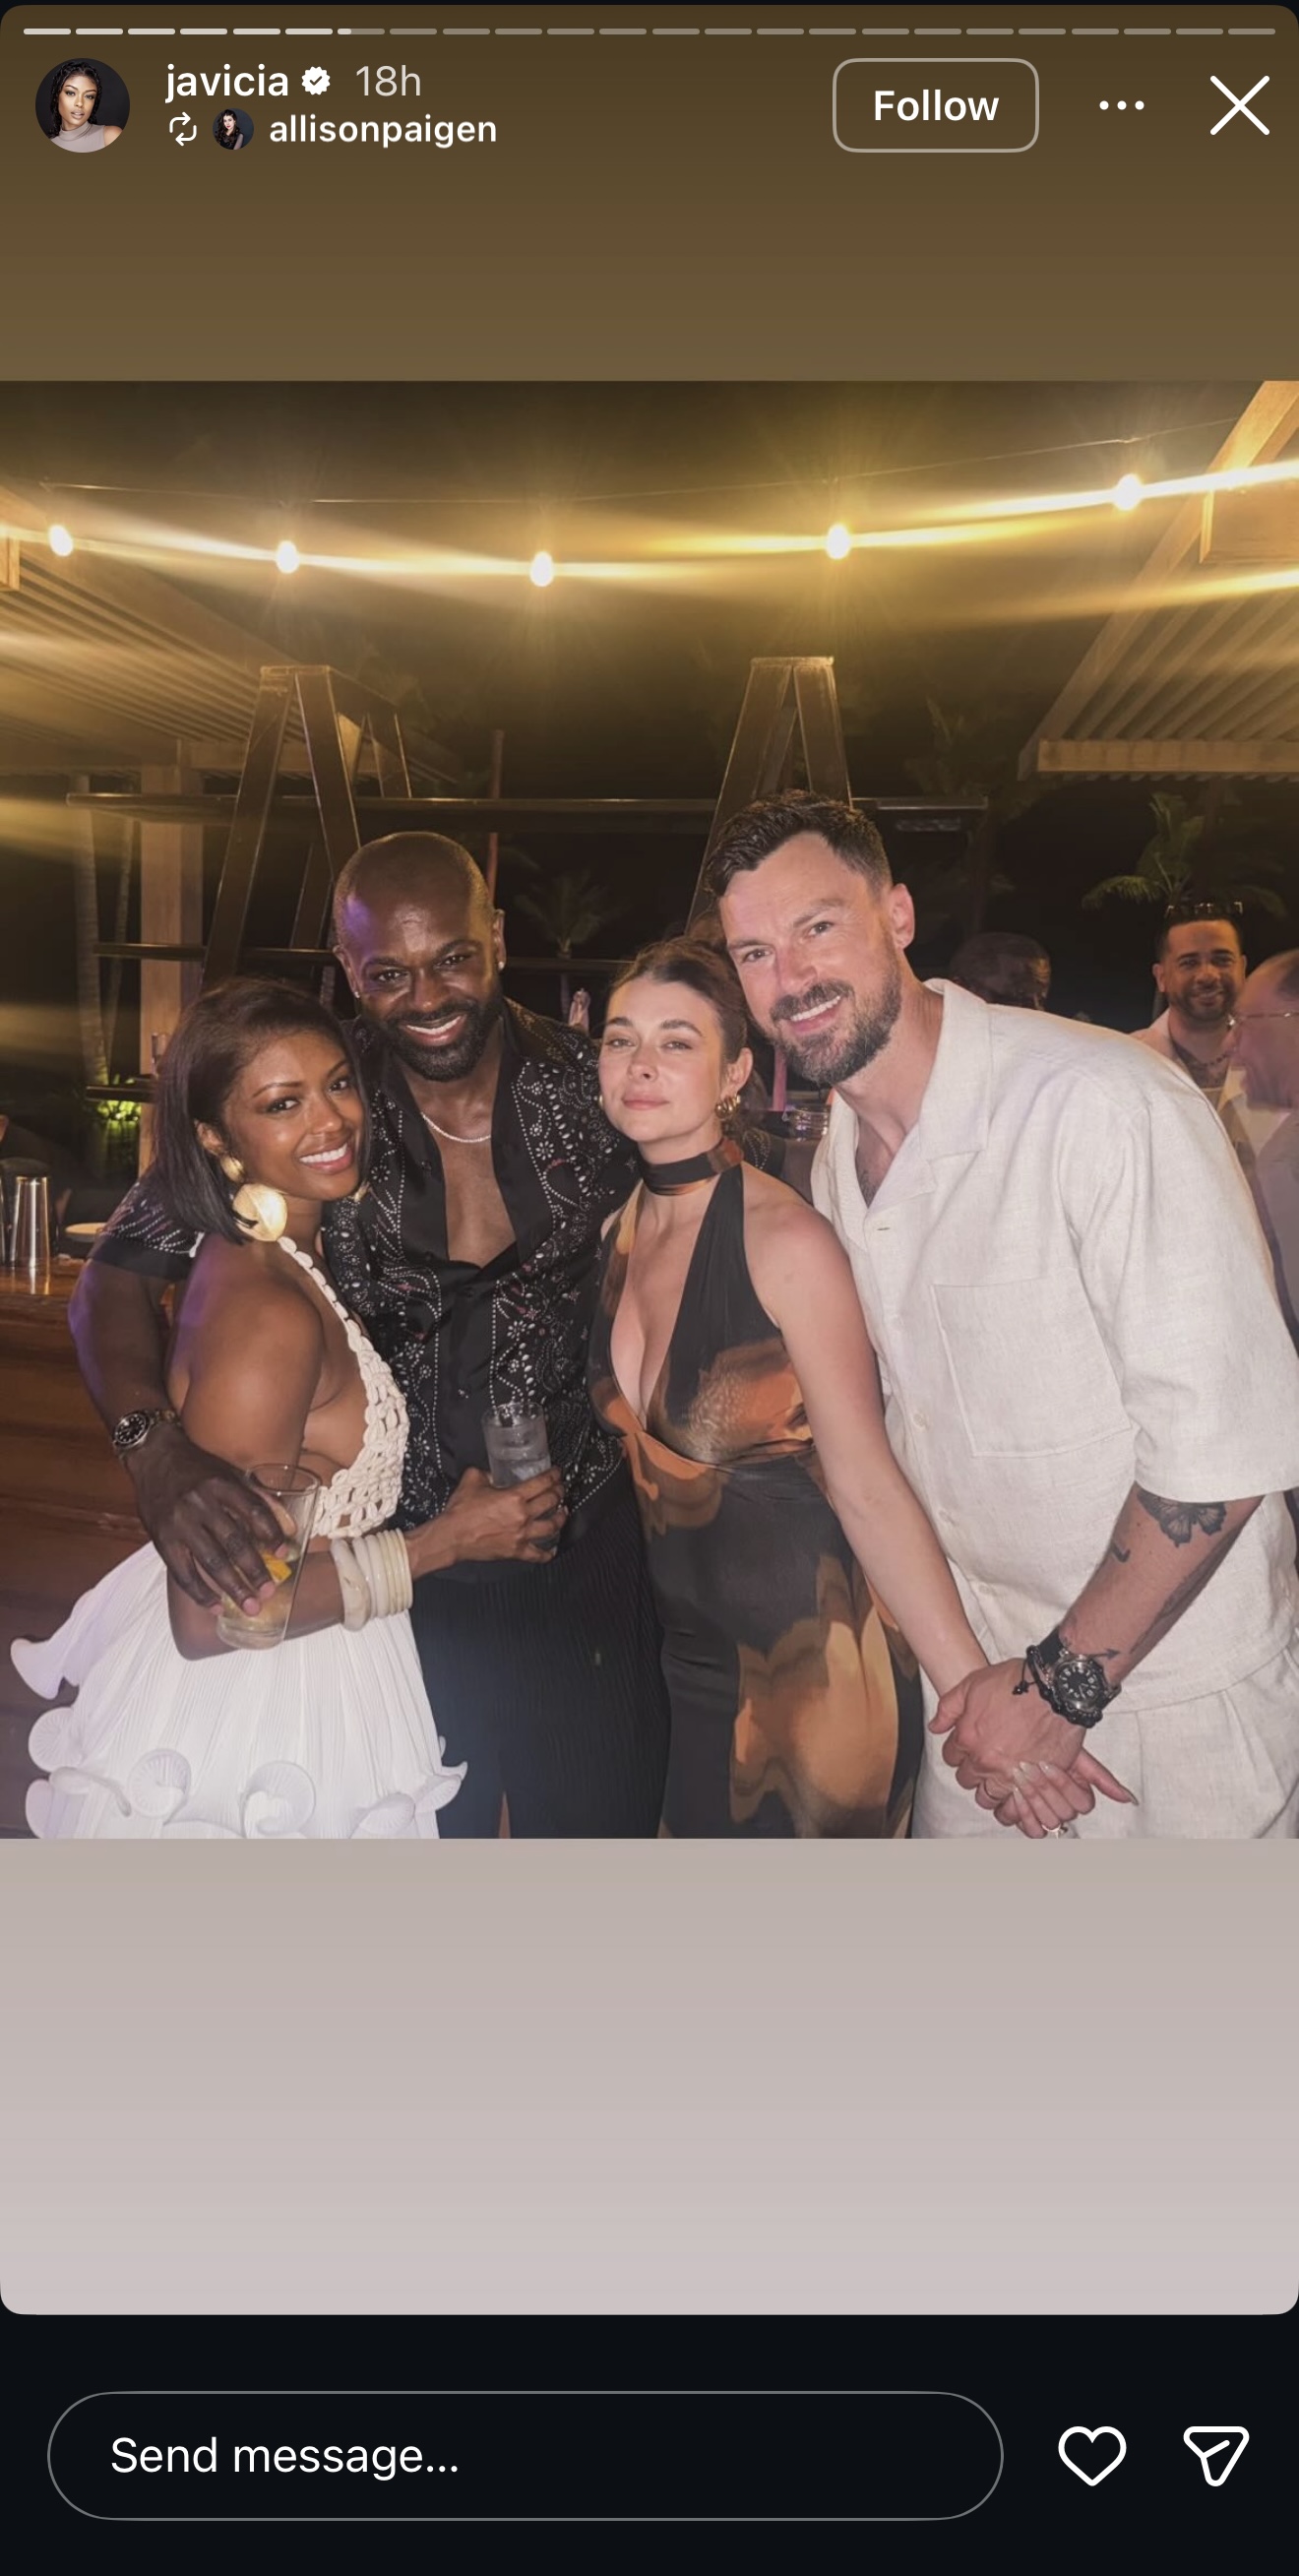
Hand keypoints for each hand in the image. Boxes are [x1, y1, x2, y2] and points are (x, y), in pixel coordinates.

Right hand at [124, 1421, 284, 1613]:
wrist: (153, 1457)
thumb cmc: (198, 1468)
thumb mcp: (229, 1472)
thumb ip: (258, 1497)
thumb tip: (289, 1526)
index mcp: (222, 1485)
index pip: (254, 1511)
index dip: (271, 1534)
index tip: (284, 1553)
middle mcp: (201, 1503)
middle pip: (234, 1542)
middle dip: (254, 1570)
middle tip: (269, 1591)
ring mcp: (179, 1524)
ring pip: (211, 1561)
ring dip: (233, 1587)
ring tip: (250, 1606)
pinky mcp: (162, 1540)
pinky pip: (183, 1573)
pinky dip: (200, 1592)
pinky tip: (216, 1606)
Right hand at [437, 1465, 566, 1565]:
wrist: (451, 1536)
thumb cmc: (460, 1513)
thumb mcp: (472, 1480)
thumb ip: (487, 1473)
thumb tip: (494, 1473)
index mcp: (513, 1497)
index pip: (542, 1482)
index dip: (553, 1476)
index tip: (556, 1474)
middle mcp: (522, 1516)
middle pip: (551, 1501)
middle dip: (559, 1492)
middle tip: (560, 1489)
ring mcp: (521, 1535)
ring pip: (552, 1526)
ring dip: (560, 1518)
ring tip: (562, 1513)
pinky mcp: (516, 1551)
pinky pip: (538, 1554)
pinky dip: (548, 1552)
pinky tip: (552, 1548)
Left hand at [932, 1660, 1135, 1833]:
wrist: (1055, 1688)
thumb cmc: (1016, 1682)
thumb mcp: (972, 1684)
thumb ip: (948, 1708)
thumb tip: (935, 1727)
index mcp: (967, 1738)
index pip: (952, 1757)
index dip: (959, 1752)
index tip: (968, 1748)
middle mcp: (984, 1761)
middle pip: (968, 1780)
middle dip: (973, 1773)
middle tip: (984, 1764)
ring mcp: (1010, 1774)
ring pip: (989, 1798)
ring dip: (991, 1791)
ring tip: (998, 1784)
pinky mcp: (1036, 1781)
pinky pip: (1018, 1806)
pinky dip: (1015, 1807)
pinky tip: (1016, 1802)